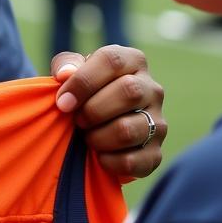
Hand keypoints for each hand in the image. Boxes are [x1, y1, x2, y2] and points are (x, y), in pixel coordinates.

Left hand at [50, 45, 166, 180]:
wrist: (99, 126)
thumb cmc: (85, 91)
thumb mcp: (73, 71)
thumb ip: (65, 65)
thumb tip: (65, 75)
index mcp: (133, 62)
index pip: (112, 61)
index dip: (83, 81)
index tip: (63, 101)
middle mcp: (152, 90)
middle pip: (128, 92)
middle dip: (92, 110)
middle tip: (77, 120)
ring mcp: (158, 122)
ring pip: (128, 130)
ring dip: (97, 137)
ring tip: (88, 136)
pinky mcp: (155, 153)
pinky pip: (131, 161)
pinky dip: (107, 161)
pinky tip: (99, 155)